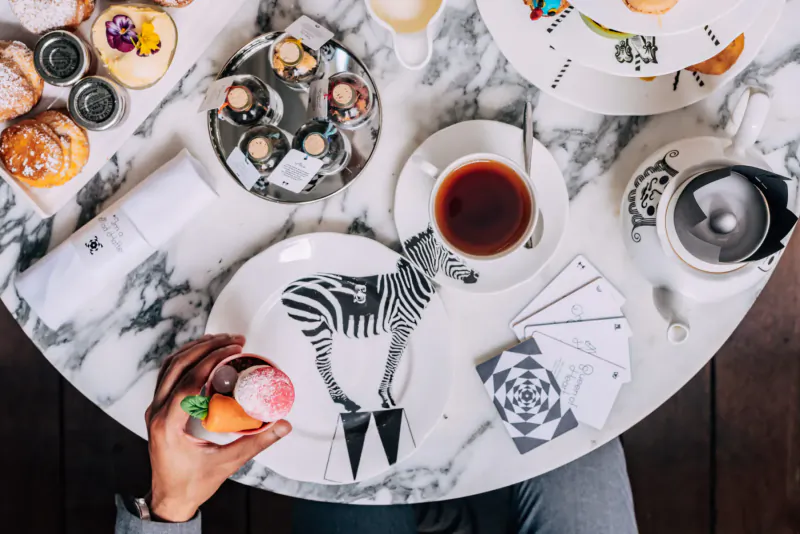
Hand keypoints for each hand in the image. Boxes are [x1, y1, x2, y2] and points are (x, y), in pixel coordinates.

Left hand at [145, 334, 292, 522]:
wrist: (170, 498)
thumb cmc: (192, 484)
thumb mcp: (227, 463)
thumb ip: (256, 443)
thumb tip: (282, 425)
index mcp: (167, 425)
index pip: (189, 382)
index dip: (212, 360)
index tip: (234, 350)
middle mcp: (156, 413)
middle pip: (177, 366)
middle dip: (206, 347)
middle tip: (233, 340)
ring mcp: (154, 409)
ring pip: (170, 367)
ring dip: (195, 349)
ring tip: (221, 340)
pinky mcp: (158, 409)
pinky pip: (168, 375)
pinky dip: (186, 359)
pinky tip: (204, 355)